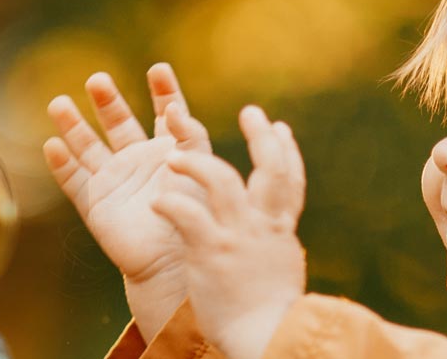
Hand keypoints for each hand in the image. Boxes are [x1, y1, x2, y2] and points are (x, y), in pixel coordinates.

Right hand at [42, 64, 213, 341]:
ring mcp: (114, 182)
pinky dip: (61, 164)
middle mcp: (139, 162)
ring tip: (58, 102)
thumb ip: (189, 136)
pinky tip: (52, 145)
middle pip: (119, 123)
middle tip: (98, 79)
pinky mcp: (96, 204)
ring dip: (72, 125)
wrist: (176, 263)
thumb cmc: (196, 216)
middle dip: (108, 101)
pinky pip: (73, 182)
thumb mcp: (200, 168)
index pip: (165, 114)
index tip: (159, 69)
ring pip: (87, 147)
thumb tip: (173, 107)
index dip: (163, 91)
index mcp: (170, 153)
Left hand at [152, 106, 306, 358]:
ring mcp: (238, 236)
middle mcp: (264, 227)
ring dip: (195, 164)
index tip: (281, 130)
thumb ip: (276, 254)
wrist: (267, 340)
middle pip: (270, 169)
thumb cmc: (271, 321)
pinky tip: (156, 202)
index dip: (287, 153)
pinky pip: (187, 215)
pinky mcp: (211, 251)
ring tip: (172, 157)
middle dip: (261, 137)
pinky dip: (170, 204)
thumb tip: (280, 249)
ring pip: (221, 180)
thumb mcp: (280, 276)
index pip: (290, 184)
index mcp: (281, 234)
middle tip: (251, 112)